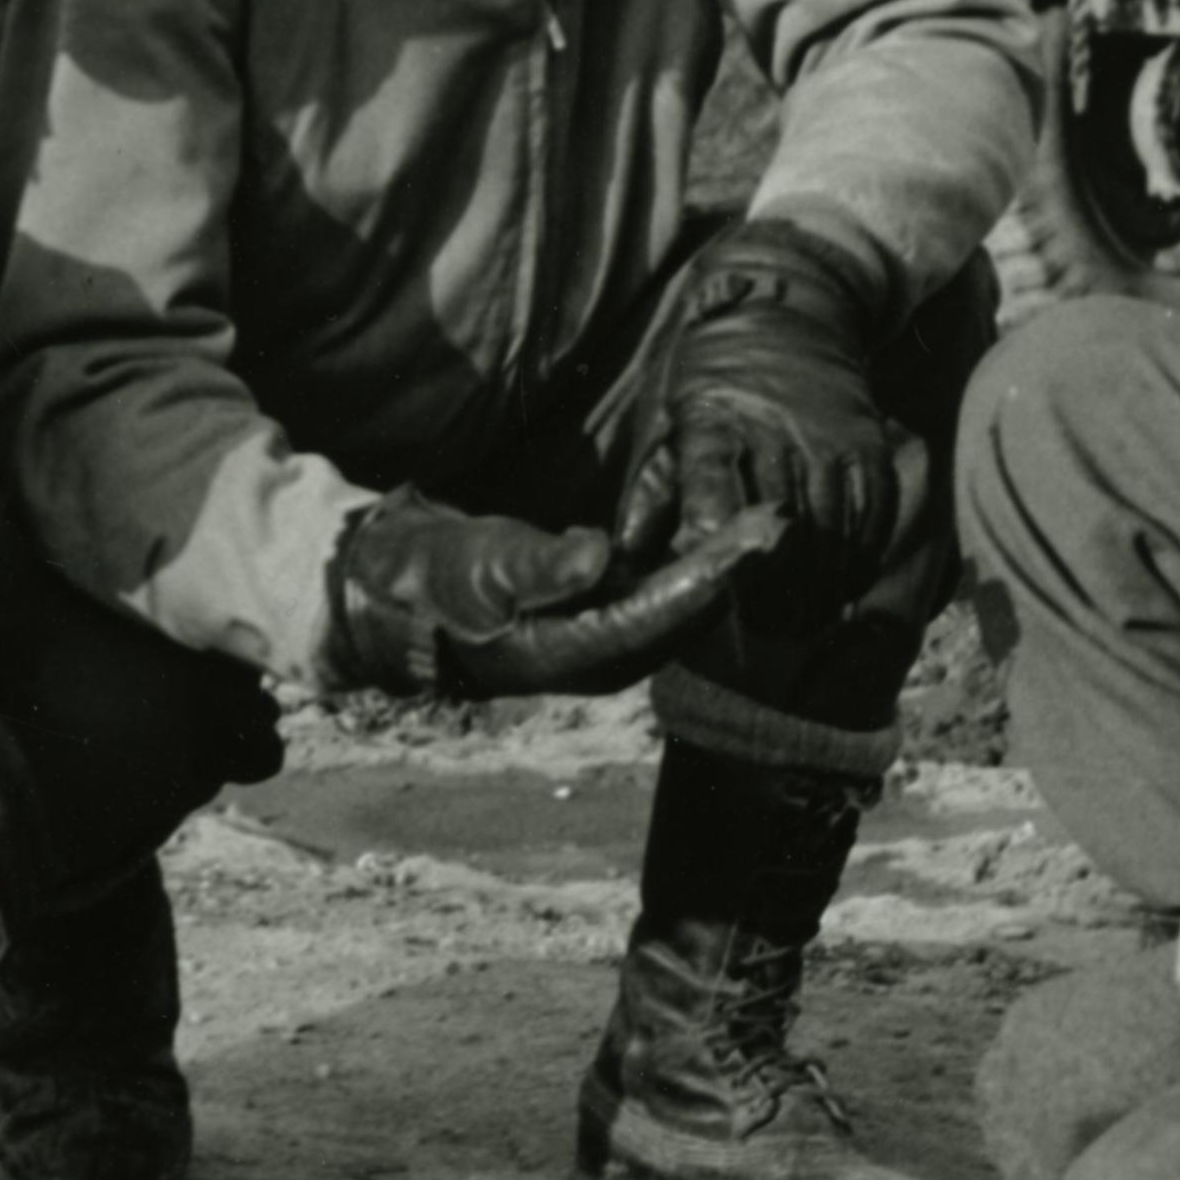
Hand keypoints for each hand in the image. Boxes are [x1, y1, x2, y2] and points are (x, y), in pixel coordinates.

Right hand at [324, 493, 768, 699]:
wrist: (404, 593)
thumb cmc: (440, 576)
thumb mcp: (479, 566)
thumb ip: (539, 566)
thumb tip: (598, 558)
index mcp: (571, 655)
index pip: (658, 617)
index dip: (708, 577)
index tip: (751, 541)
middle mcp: (598, 657)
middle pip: (680, 614)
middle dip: (728, 569)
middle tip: (775, 522)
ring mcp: (601, 640)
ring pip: (676, 604)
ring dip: (715, 564)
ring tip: (761, 522)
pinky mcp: (599, 616)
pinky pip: (660, 592)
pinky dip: (689, 562)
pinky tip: (717, 533)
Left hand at [617, 218, 897, 584]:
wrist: (788, 310)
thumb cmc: (710, 376)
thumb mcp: (665, 422)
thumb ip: (649, 496)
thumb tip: (626, 564)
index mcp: (714, 427)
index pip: (714, 505)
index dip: (716, 560)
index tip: (719, 596)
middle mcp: (778, 433)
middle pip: (781, 537)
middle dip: (773, 596)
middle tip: (763, 629)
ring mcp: (832, 441)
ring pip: (833, 538)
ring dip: (819, 590)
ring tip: (798, 619)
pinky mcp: (870, 446)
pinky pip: (874, 520)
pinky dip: (859, 562)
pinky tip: (838, 584)